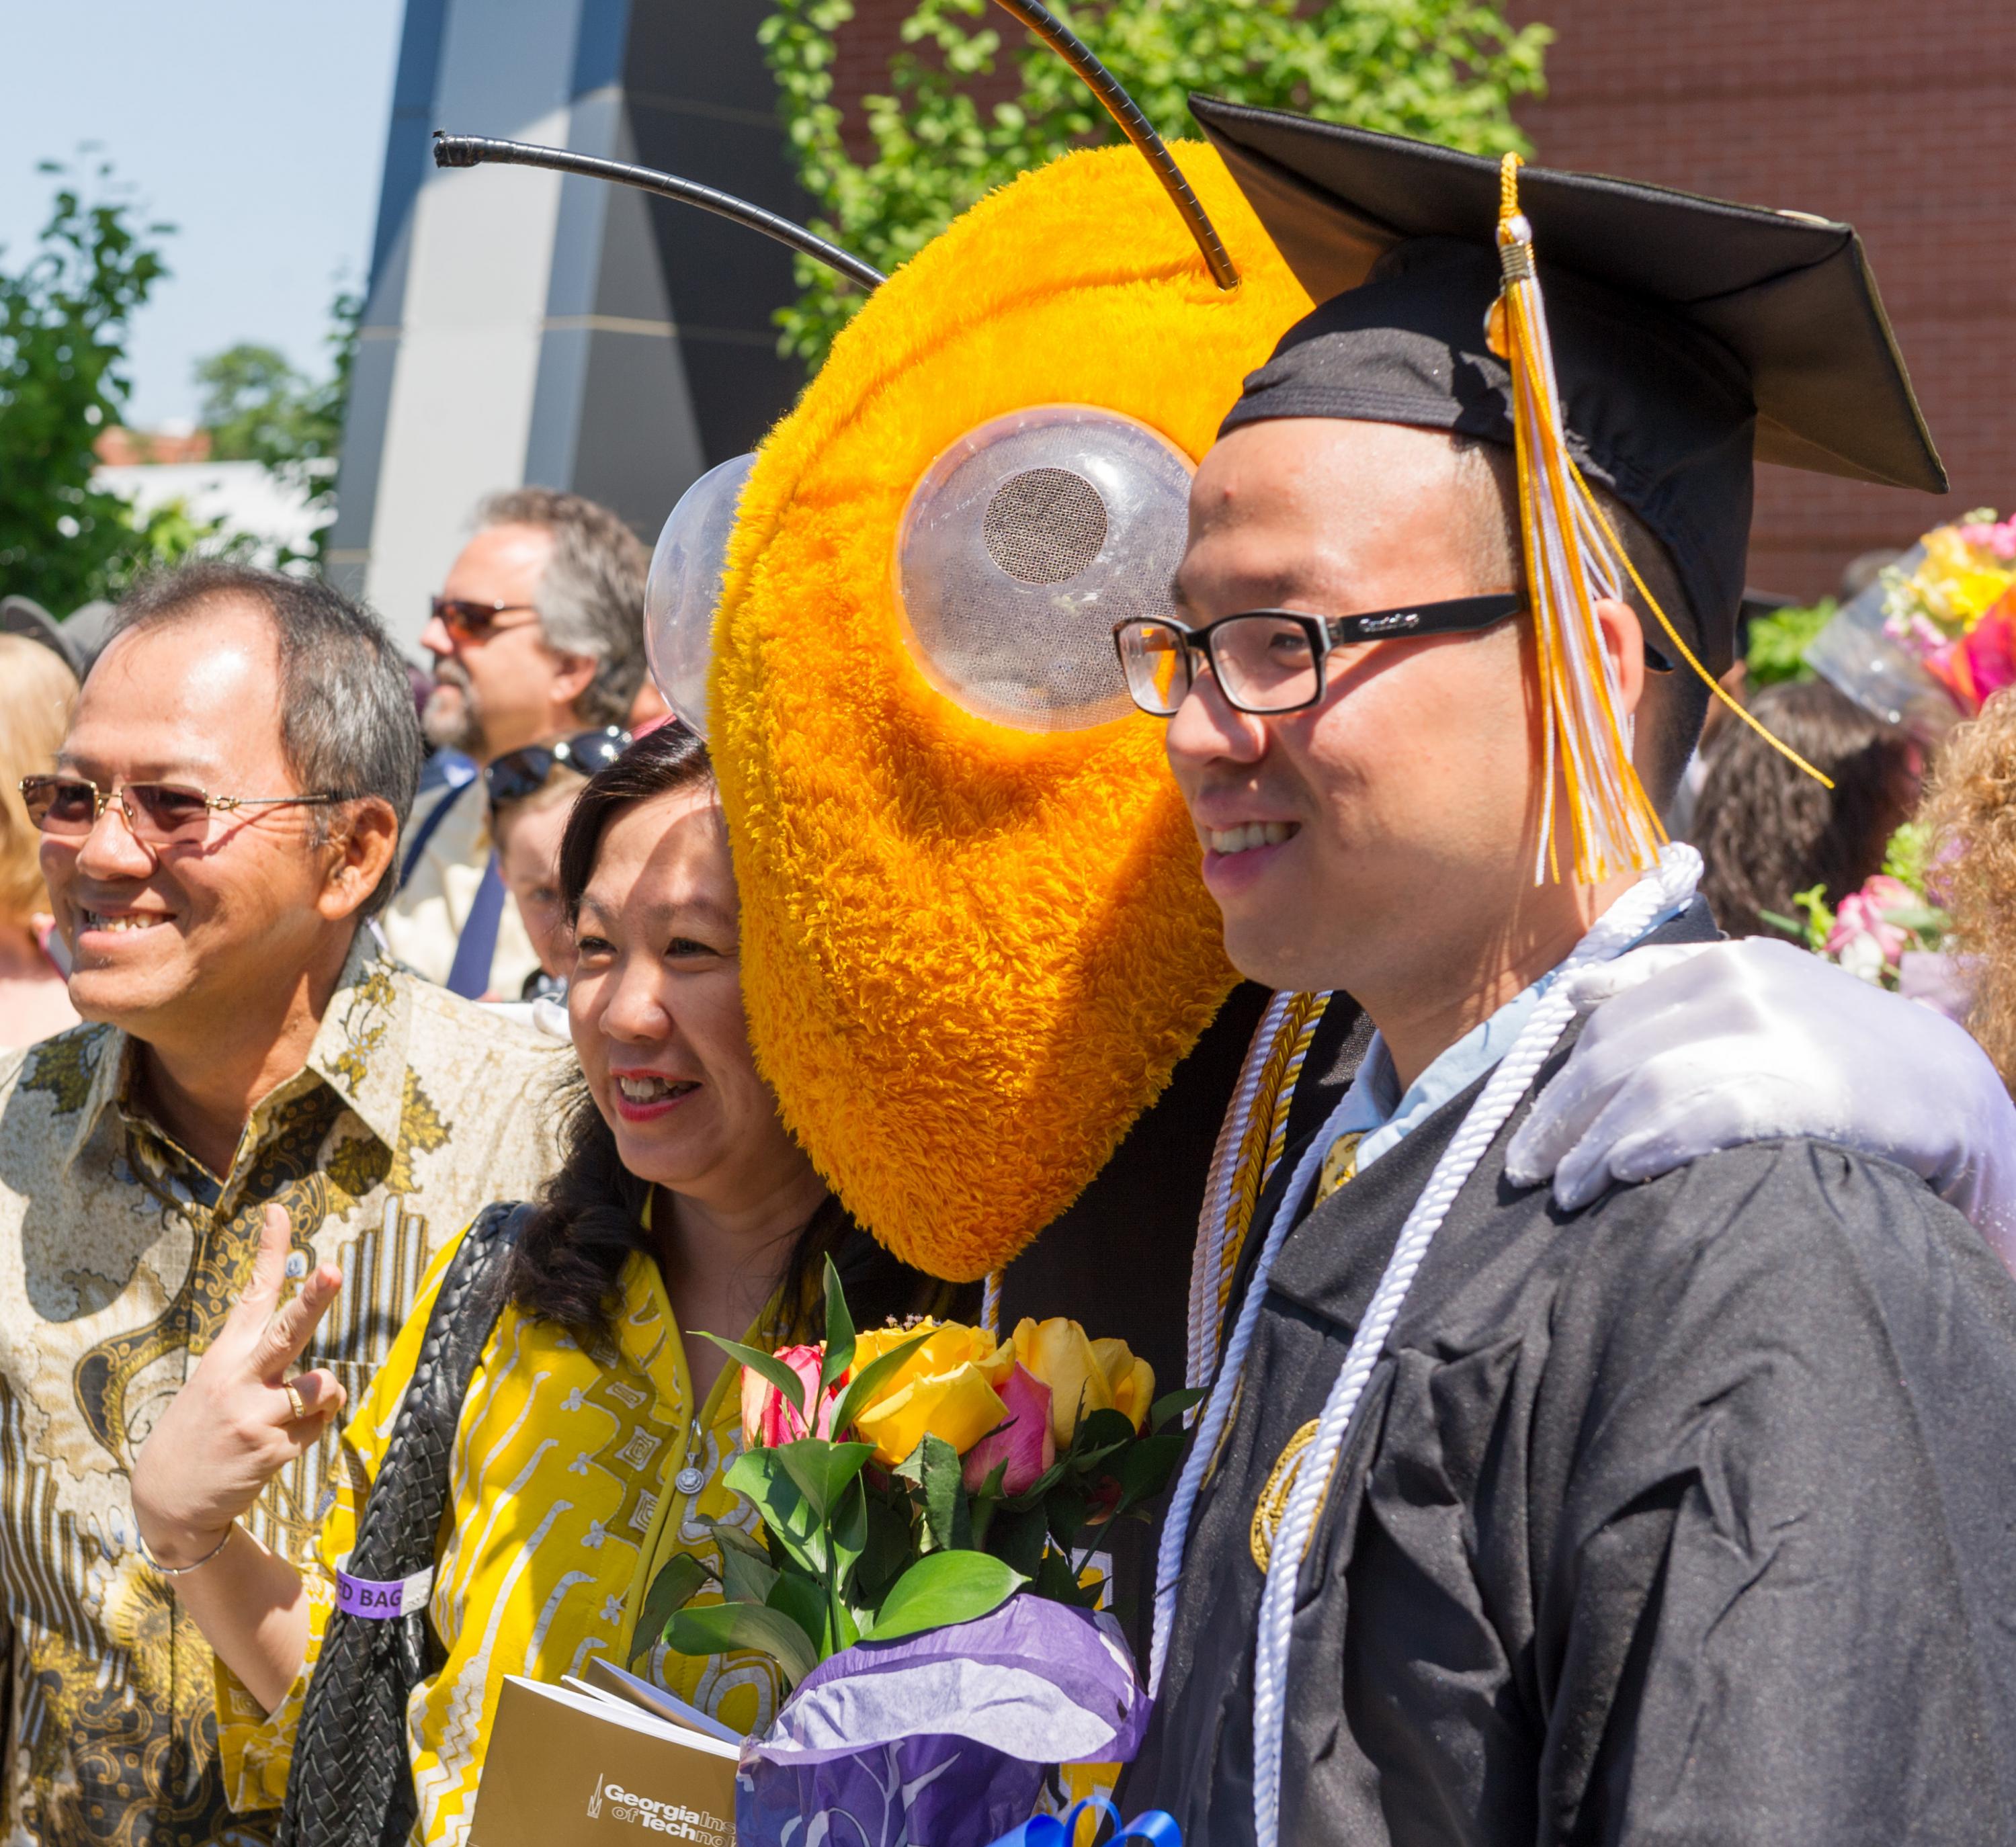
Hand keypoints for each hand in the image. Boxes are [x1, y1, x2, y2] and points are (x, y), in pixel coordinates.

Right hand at [130, 1205, 346, 1567]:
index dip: (270, 1252)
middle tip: (333, 1270)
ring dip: (322, 1397)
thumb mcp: (218, 1383)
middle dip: (314, 1300)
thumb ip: (265, 1359)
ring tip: (291, 1413)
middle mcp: (240, 1379)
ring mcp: (256, 1415)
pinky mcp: (272, 1450)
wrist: (169, 1500)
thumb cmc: (205, 1430)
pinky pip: (319, 1427)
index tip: (279, 1212)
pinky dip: (310, 1431)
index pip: (252, 1294)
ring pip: (324, 1387)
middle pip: (287, 1332)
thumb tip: (320, 1350)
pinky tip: (277, 1444)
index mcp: (226, 1355)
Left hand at [1506, 937, 2015, 1273]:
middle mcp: (1739, 985)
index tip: (1527, 1119)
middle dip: (1558, 1115)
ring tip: (1566, 1191)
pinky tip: (1617, 1174)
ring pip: (1642, 1087)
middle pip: (1613, 1053)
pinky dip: (1645, 1145)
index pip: (1612, 1012)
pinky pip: (1697, 1115)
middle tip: (1525, 1170)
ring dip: (1591, 1146)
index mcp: (1725, 961)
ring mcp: (1769, 1033)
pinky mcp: (1796, 1086)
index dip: (1560, 1070)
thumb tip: (1576, 992)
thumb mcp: (1764, 993)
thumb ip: (1673, 987)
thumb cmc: (1841, 1051)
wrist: (1951, 1086)